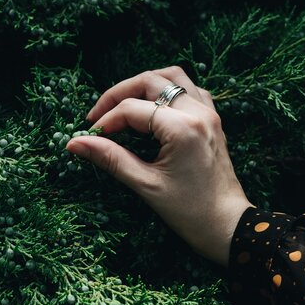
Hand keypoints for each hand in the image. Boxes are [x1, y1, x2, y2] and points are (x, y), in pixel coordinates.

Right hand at [66, 66, 252, 266]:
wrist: (229, 227)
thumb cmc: (191, 212)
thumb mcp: (146, 185)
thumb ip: (110, 158)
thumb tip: (75, 143)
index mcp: (182, 128)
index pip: (132, 109)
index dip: (106, 120)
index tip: (90, 136)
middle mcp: (198, 113)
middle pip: (151, 81)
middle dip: (119, 94)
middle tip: (99, 115)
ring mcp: (209, 114)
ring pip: (173, 77)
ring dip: (145, 84)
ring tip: (123, 104)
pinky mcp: (213, 121)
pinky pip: (191, 90)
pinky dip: (169, 91)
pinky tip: (155, 107)